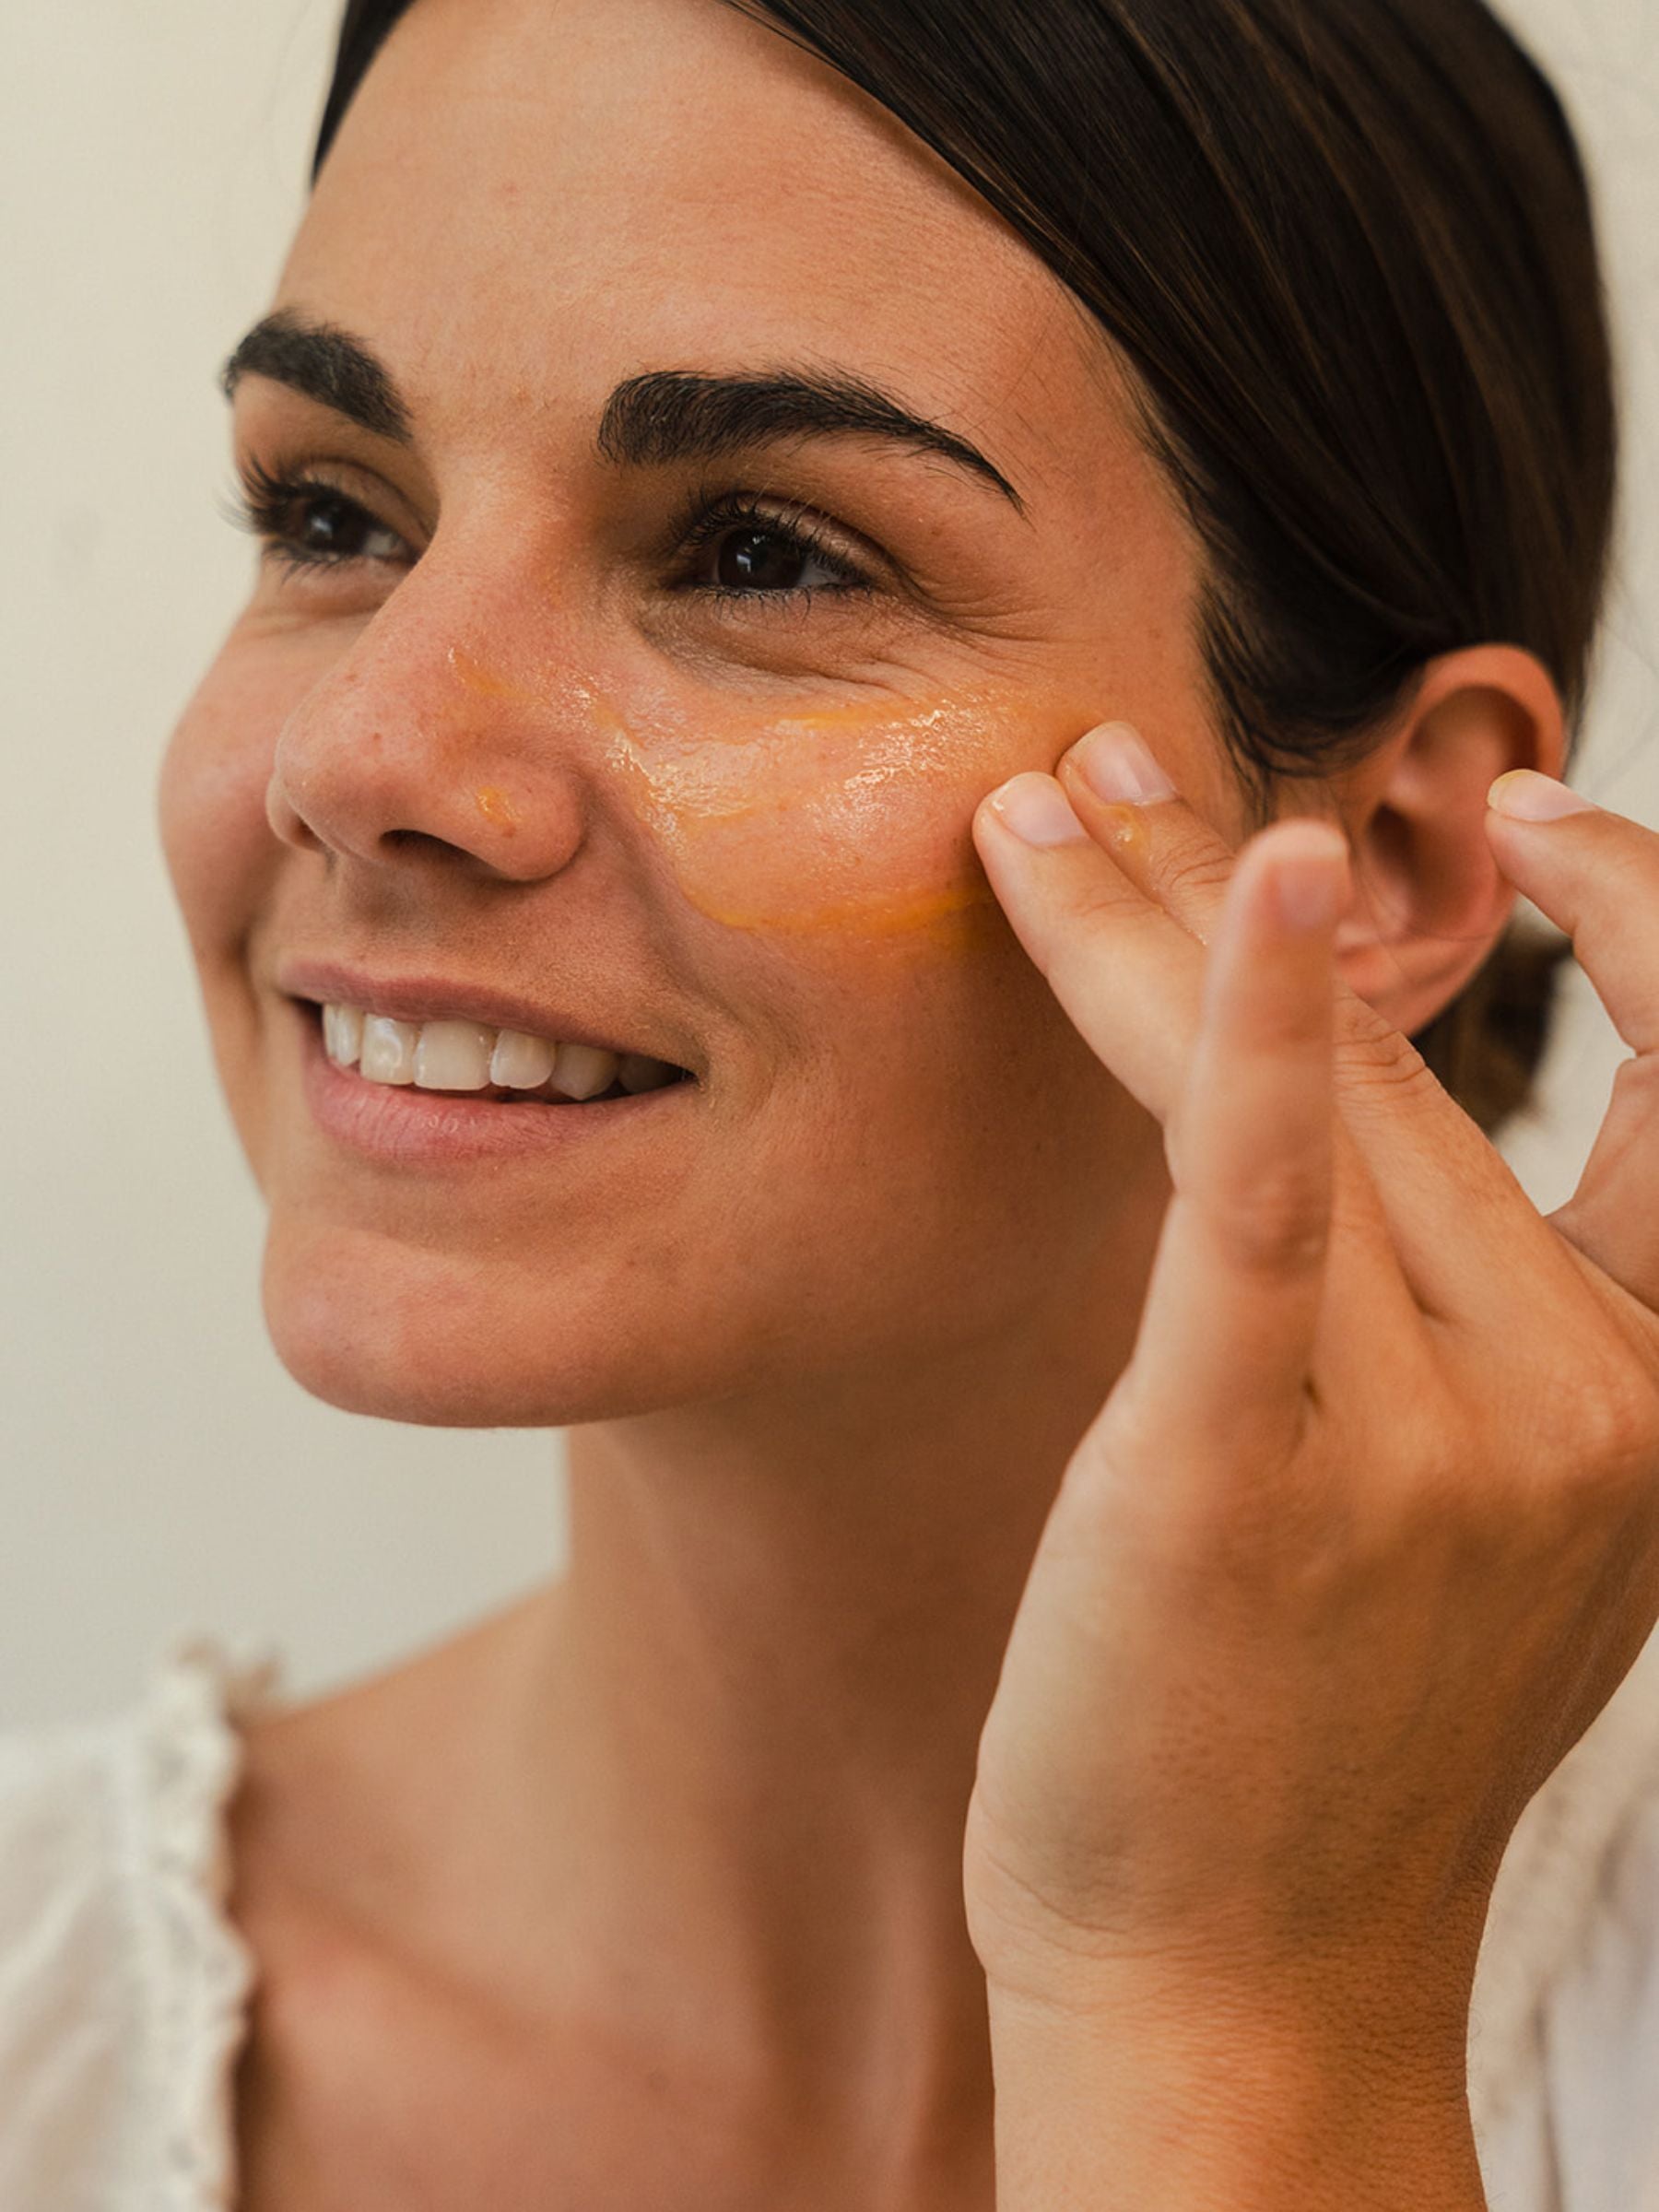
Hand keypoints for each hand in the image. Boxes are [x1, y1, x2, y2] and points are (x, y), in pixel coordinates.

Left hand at [961, 728, 1658, 2071]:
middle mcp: (1593, 1406)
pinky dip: (1256, 1025)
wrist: (1238, 1994)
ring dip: (1157, 919)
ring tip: (1041, 805)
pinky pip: (1267, 1196)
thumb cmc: (1331, 1746)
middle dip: (1253, 888)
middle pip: (1429, 1061)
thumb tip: (1396, 1101)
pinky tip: (1234, 875)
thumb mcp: (1493, 1527)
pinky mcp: (1254, 1466)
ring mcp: (1438, 1438)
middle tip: (1121, 764)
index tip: (1529, 821)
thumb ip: (1497, 1327)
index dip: (1655, 919)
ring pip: (1306, 1099)